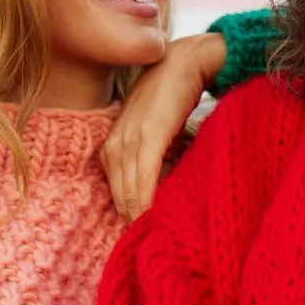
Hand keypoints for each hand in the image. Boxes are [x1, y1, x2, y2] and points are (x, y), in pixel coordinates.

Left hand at [102, 31, 227, 219]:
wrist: (189, 59)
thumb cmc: (178, 94)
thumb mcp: (160, 128)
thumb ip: (159, 154)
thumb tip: (168, 184)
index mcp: (117, 139)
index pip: (115, 184)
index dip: (126, 209)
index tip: (138, 233)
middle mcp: (118, 137)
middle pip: (118, 189)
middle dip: (129, 217)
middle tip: (143, 245)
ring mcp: (132, 134)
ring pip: (128, 185)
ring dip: (136, 212)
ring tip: (148, 237)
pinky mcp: (150, 132)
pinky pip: (143, 172)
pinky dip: (144, 195)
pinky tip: (149, 215)